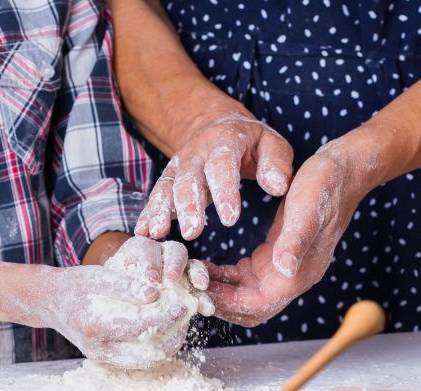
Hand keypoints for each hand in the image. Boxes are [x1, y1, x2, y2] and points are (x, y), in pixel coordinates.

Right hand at [52, 237, 213, 366]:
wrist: (52, 302)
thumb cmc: (77, 285)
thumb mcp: (98, 276)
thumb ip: (125, 286)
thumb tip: (154, 295)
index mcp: (96, 327)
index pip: (143, 328)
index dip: (168, 317)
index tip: (185, 304)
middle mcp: (99, 350)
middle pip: (149, 353)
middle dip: (175, 336)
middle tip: (188, 317)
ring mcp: (103, 360)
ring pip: (147, 361)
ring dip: (169, 345)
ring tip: (181, 325)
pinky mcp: (107, 362)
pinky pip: (138, 360)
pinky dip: (156, 348)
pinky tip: (166, 331)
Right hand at [134, 111, 293, 240]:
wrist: (218, 126)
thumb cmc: (252, 143)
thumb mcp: (272, 144)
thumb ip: (276, 164)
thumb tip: (278, 187)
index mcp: (224, 141)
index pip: (223, 165)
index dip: (225, 191)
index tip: (231, 219)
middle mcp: (196, 153)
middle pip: (189, 179)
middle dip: (189, 206)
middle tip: (193, 234)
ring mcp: (179, 166)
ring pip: (168, 188)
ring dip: (161, 211)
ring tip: (158, 234)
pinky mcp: (168, 179)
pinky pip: (157, 196)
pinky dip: (148, 214)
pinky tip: (142, 233)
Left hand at [208, 145, 366, 325]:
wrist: (342, 172)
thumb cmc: (325, 187)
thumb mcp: (306, 210)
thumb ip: (294, 241)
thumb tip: (285, 270)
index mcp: (298, 273)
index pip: (258, 305)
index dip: (228, 303)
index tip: (201, 291)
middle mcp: (290, 277)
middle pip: (250, 308)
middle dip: (220, 303)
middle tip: (190, 288)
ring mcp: (283, 269)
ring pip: (244, 295)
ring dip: (220, 291)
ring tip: (193, 277)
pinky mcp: (275, 256)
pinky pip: (245, 278)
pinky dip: (225, 277)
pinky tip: (208, 266)